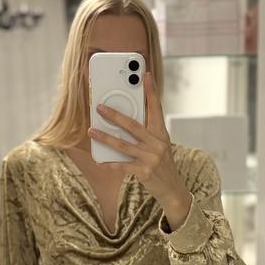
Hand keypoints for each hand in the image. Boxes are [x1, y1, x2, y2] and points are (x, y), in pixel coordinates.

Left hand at [88, 71, 189, 208]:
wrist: (173, 190)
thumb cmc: (162, 165)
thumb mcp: (160, 146)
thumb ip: (146, 133)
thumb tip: (123, 122)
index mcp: (162, 134)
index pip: (156, 108)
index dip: (151, 91)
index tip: (145, 75)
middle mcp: (157, 144)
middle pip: (133, 125)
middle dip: (114, 115)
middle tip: (100, 107)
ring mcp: (151, 158)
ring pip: (123, 144)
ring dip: (105, 137)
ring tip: (91, 131)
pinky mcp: (144, 172)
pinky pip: (122, 165)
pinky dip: (110, 162)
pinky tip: (99, 159)